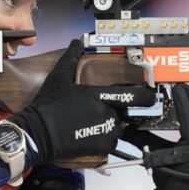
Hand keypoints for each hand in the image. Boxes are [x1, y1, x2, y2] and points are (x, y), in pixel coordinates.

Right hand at [10, 40, 156, 163]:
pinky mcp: (102, 147)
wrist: (38, 133)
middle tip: (100, 113)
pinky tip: (91, 137)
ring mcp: (106, 131)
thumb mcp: (58, 77)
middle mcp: (108, 113)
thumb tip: (76, 41)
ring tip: (92, 126)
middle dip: (117, 112)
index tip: (150, 98)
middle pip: (124, 113)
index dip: (147, 97)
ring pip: (118, 128)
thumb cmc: (48, 104)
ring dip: (111, 127)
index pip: (135, 96)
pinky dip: (105, 140)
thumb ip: (70, 58)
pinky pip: (111, 143)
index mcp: (100, 95)